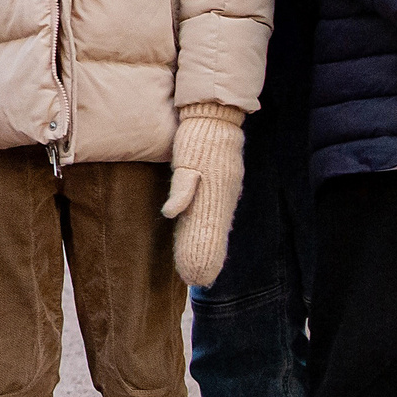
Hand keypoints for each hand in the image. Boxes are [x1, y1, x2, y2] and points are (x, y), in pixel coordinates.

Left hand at [164, 105, 245, 286]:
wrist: (213, 115)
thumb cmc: (198, 137)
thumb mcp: (187, 162)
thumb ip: (182, 188)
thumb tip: (171, 213)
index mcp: (218, 194)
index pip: (211, 234)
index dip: (204, 256)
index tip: (196, 276)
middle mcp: (224, 196)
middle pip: (215, 233)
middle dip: (207, 257)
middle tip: (197, 281)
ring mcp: (225, 189)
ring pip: (216, 224)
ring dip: (209, 246)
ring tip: (201, 267)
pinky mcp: (221, 183)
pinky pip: (217, 212)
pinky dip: (211, 229)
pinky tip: (203, 238)